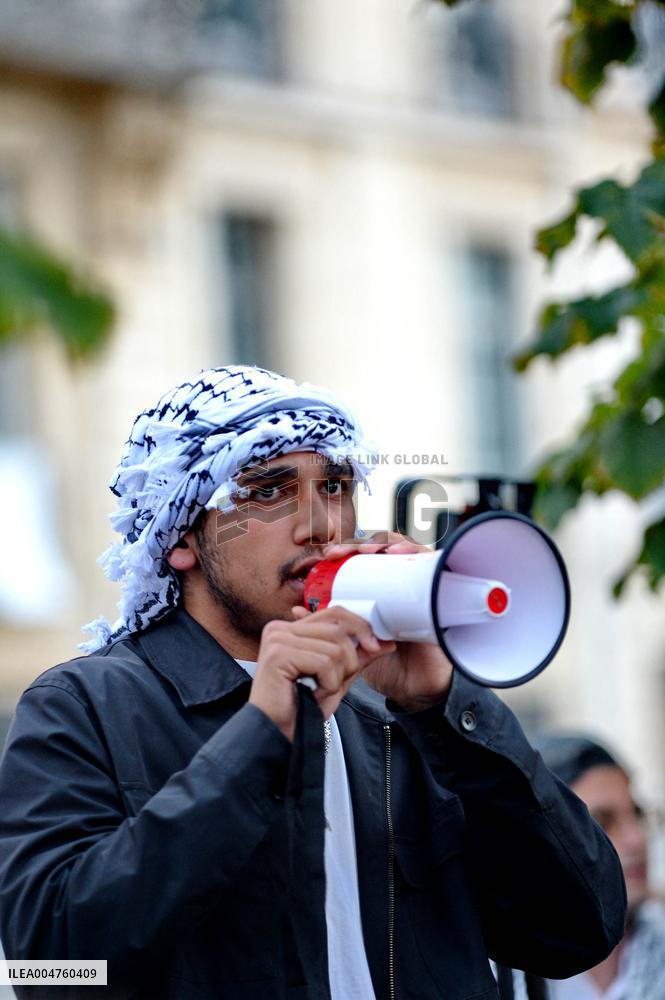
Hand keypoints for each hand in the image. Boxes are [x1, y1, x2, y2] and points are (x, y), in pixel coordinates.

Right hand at [249, 606, 395, 742]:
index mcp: (290, 629)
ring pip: (335, 648)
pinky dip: (327, 684)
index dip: (359, 627)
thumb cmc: (301, 709)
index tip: (375, 647)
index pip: (333, 613)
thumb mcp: (336, 678)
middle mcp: (280, 629)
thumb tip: (383, 643)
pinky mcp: (278, 654)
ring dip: (336, 677)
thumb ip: (356, 657)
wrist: (276, 734)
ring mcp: (277, 640)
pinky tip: (312, 694)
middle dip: (349, 660)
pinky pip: (324, 662)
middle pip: (338, 629)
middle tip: (334, 684)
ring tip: (318, 691)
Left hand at [321, 533, 453, 712]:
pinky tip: (397, 551)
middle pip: (384, 550)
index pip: (366, 558)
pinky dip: (414, 551)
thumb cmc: (387, 664)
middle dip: (361, 543)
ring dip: (384, 543)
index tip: (329, 554)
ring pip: (405, 549)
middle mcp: (401, 585)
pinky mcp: (437, 591)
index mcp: (380, 593)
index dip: (348, 549)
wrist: (414, 688)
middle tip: (343, 551)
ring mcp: (421, 586)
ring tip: (368, 550)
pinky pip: (430, 562)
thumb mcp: (351, 642)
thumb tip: (296, 610)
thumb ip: (328, 627)